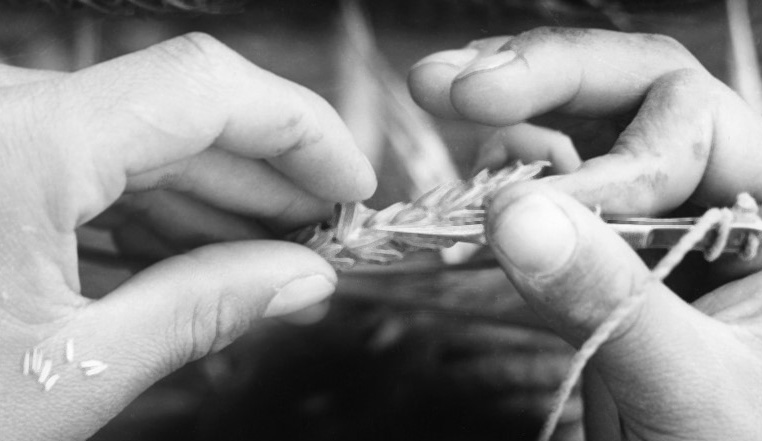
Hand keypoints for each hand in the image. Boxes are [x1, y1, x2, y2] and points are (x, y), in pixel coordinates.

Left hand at [0, 33, 374, 440]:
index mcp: (24, 144)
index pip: (209, 87)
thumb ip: (207, 310)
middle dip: (270, 179)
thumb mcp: (73, 373)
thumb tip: (302, 282)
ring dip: (219, 203)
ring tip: (271, 263)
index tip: (351, 183)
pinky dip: (156, 218)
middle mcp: (4, 115)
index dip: (302, 128)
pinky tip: (197, 265)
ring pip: (141, 145)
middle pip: (183, 115)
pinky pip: (93, 174)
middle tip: (322, 241)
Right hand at [409, 28, 761, 439]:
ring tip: (445, 102)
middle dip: (539, 79)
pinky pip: (550, 195)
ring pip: (581, 132)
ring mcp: (652, 224)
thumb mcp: (694, 386)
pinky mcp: (601, 260)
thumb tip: (516, 216)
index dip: (606, 158)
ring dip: (510, 119)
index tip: (530, 208)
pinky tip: (470, 188)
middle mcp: (716, 195)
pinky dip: (502, 187)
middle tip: (452, 83)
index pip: (687, 122)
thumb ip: (612, 300)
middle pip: (628, 94)